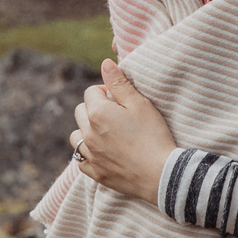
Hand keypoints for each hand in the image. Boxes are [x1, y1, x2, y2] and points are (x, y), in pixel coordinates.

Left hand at [70, 60, 177, 202]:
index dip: (106, 91)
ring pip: (76, 136)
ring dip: (86, 131)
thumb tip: (105, 64)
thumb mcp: (139, 104)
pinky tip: (102, 153)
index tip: (120, 99)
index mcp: (97, 113)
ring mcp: (90, 155)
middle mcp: (88, 134)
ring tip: (106, 133)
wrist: (161, 174)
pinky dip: (87, 154)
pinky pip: (80, 160)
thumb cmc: (153, 135)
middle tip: (116, 114)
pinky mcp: (95, 173)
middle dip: (93, 108)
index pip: (91, 92)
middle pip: (80, 111)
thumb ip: (119, 83)